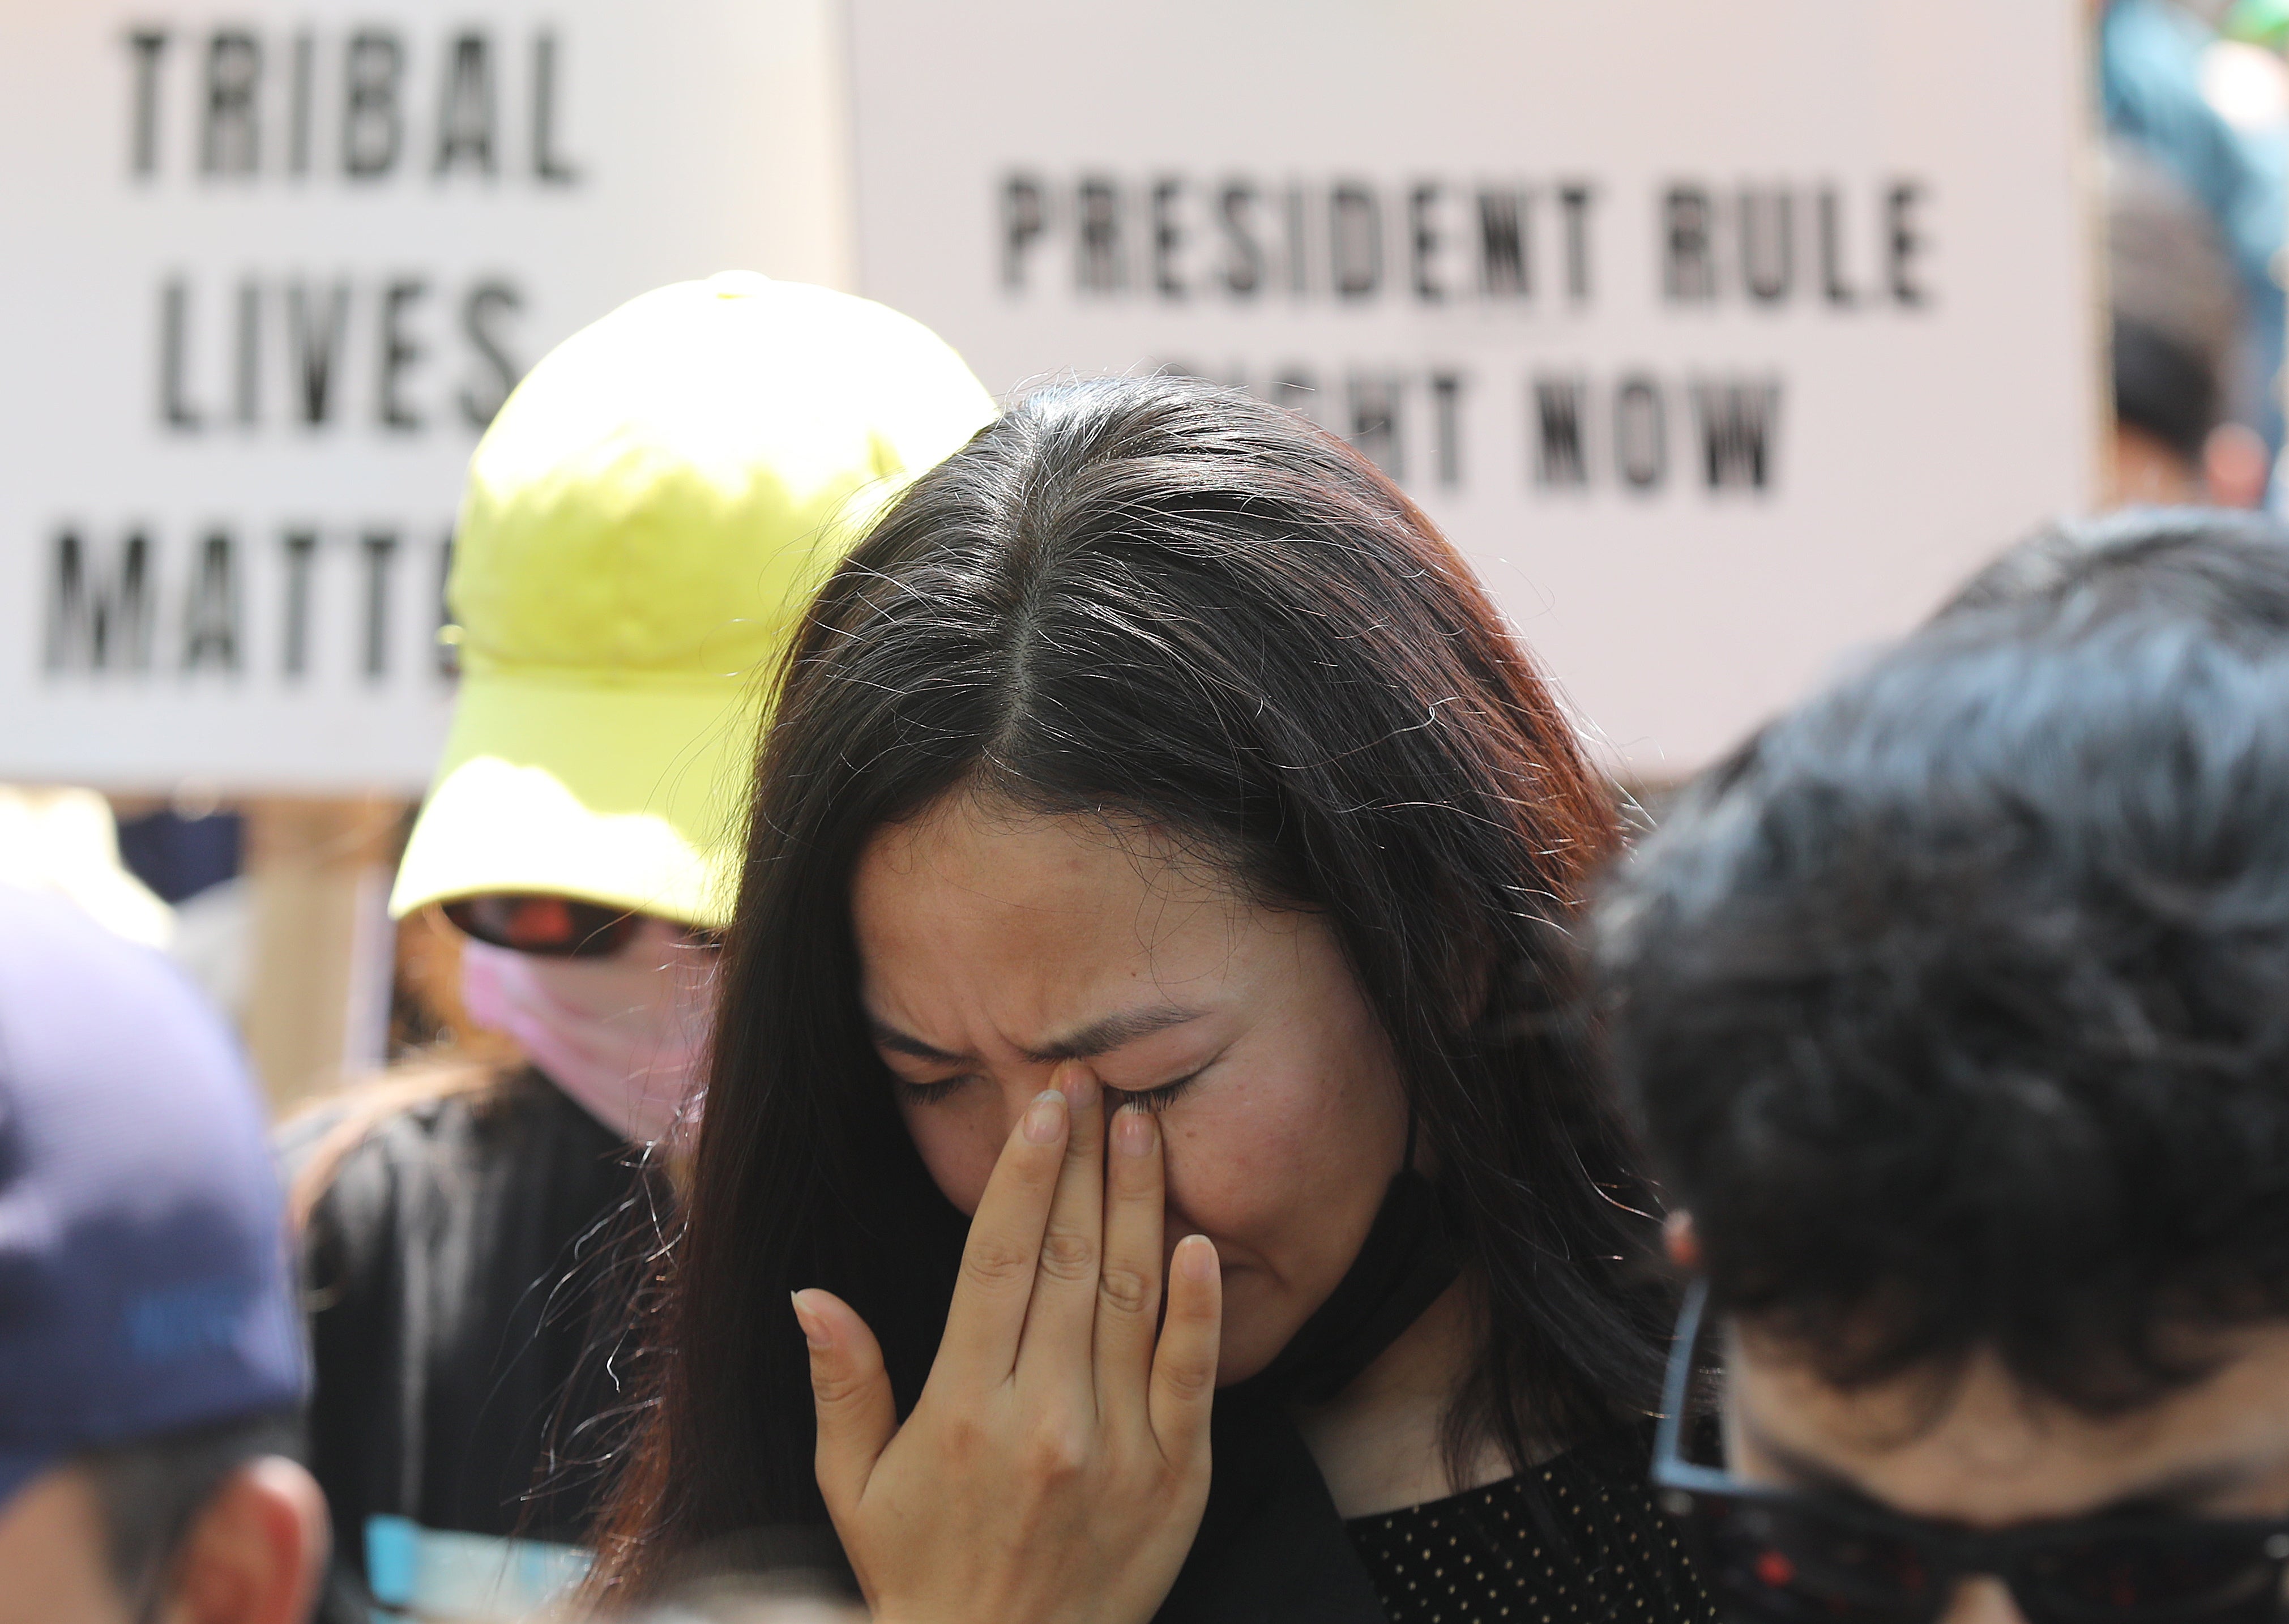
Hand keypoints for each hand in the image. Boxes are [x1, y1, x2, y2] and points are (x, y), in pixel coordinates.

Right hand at [791, 1064, 1221, 1623]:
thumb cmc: (920, 1575)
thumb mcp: (855, 1486)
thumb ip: (844, 1384)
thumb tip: (812, 1294)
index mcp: (964, 1408)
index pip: (998, 1260)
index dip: (1023, 1173)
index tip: (1043, 1106)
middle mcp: (1044, 1416)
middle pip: (1068, 1258)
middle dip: (1082, 1161)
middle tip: (1096, 1084)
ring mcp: (1118, 1446)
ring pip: (1133, 1296)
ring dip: (1138, 1201)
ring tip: (1144, 1127)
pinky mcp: (1176, 1479)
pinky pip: (1193, 1375)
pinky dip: (1201, 1306)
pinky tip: (1202, 1239)